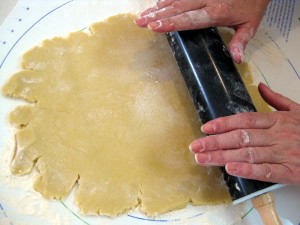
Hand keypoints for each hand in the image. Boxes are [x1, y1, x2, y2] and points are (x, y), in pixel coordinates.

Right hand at [135, 0, 269, 62]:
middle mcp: (206, 0)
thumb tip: (237, 59)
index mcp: (217, 13)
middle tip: (140, 22)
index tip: (155, 27)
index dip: (171, 23)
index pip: (190, 19)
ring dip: (157, 8)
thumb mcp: (250, 25)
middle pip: (177, 8)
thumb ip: (241, 42)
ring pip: (175, 0)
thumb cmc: (252, 4)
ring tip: (142, 16)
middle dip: (157, 16)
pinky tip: (155, 4)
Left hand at [189, 83, 299, 184]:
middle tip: (195, 146)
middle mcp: (276, 135)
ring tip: (203, 158)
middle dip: (214, 142)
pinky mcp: (289, 171)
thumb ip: (276, 99)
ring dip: (222, 156)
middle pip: (239, 137)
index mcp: (276, 120)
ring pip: (247, 154)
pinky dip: (247, 170)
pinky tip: (230, 169)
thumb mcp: (297, 110)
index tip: (205, 128)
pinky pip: (265, 170)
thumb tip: (260, 86)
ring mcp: (282, 153)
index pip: (243, 120)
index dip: (222, 124)